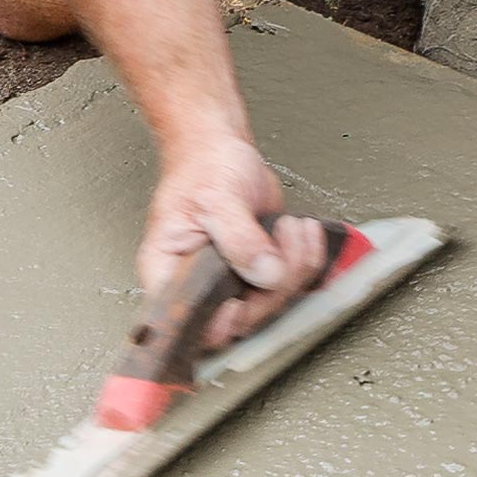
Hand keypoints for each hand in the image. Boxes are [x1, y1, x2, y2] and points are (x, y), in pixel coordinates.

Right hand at [138, 134, 330, 350]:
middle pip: (243, 318)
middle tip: (283, 236)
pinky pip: (291, 285)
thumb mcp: (216, 198)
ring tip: (293, 226)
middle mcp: (201, 286)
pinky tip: (305, 232)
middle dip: (274, 283)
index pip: (189, 321)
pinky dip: (307, 260)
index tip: (237, 303)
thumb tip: (265, 273)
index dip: (217, 324)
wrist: (221, 151)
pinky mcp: (261, 275)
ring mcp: (233, 284)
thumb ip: (239, 238)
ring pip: (273, 303)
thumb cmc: (203, 169)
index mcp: (169, 272)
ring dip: (296, 265)